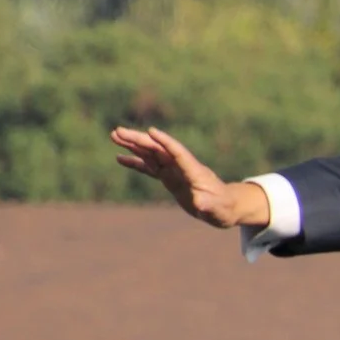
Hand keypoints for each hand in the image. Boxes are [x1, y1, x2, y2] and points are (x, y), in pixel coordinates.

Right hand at [109, 127, 271, 229]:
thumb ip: (207, 204)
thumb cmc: (223, 207)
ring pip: (151, 154)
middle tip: (118, 131)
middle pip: (158, 149)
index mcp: (194, 171)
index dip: (166, 142)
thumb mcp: (216, 209)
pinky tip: (119, 158)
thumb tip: (200, 203)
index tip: (151, 131)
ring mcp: (174, 171)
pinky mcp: (169, 178)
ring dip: (134, 145)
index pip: (178, 153)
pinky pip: (149, 168)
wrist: (225, 207)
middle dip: (139, 140)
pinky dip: (135, 162)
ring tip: (114, 135)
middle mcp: (182, 167)